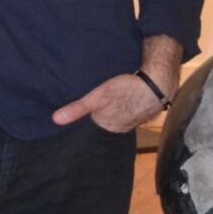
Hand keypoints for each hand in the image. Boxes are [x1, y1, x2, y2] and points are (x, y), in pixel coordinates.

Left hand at [52, 71, 166, 133]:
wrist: (157, 84)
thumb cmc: (127, 91)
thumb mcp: (98, 97)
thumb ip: (78, 108)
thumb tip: (55, 119)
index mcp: (108, 127)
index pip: (91, 128)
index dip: (84, 122)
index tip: (77, 118)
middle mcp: (120, 128)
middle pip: (103, 123)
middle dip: (97, 117)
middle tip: (91, 107)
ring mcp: (131, 120)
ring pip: (115, 117)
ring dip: (110, 111)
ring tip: (105, 103)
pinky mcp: (139, 111)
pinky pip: (125, 111)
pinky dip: (121, 106)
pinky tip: (120, 99)